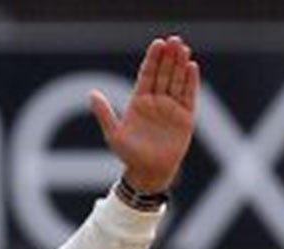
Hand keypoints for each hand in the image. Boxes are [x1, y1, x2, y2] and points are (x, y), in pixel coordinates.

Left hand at [90, 35, 199, 193]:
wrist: (148, 174)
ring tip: (183, 48)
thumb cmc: (129, 156)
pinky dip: (191, 82)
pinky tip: (192, 67)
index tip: (157, 44)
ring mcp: (171, 108)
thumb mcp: (114, 134)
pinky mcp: (185, 117)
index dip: (153, 59)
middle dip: (169, 57)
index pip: (147, 74)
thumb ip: (104, 113)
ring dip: (180, 64)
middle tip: (173, 40)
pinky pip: (189, 96)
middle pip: (164, 73)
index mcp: (139, 101)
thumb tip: (92, 94)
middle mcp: (156, 101)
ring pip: (177, 81)